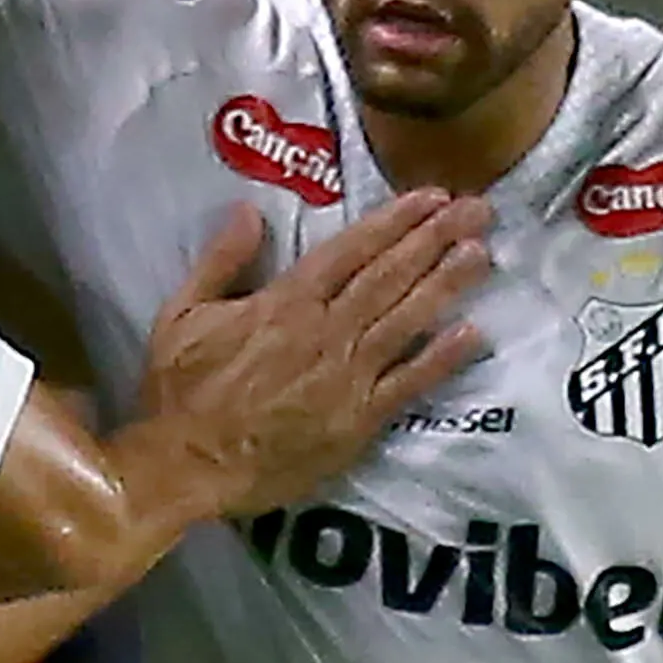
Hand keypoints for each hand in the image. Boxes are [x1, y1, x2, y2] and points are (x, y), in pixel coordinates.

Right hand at [133, 194, 492, 516]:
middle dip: (435, 240)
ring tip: (482, 254)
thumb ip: (219, 261)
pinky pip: (408, 383)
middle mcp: (325, 331)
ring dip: (446, 284)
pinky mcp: (359, 420)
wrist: (188, 466)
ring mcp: (347, 376)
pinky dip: (441, 358)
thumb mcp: (181, 314)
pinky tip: (472, 333)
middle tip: (477, 210)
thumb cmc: (180, 391)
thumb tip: (249, 211)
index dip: (394, 221)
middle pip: (389, 276)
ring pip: (406, 320)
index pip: (350, 250)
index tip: (430, 196)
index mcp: (284, 302)